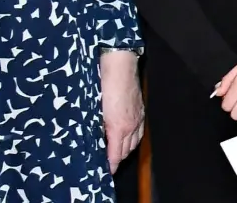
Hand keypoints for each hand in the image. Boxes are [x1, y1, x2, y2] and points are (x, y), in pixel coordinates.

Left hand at [99, 50, 143, 172]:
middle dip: (118, 159)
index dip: (111, 164)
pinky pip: (140, 131)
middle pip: (126, 150)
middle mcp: (131, 125)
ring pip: (134, 142)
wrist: (120, 65)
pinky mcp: (141, 110)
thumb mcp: (95, 109)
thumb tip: (95, 140)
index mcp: (118, 127)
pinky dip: (134, 139)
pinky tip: (129, 138)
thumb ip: (97, 127)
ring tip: (117, 155)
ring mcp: (138, 118)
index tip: (106, 171)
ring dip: (126, 150)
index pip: (116, 153)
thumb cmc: (104, 85)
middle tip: (108, 164)